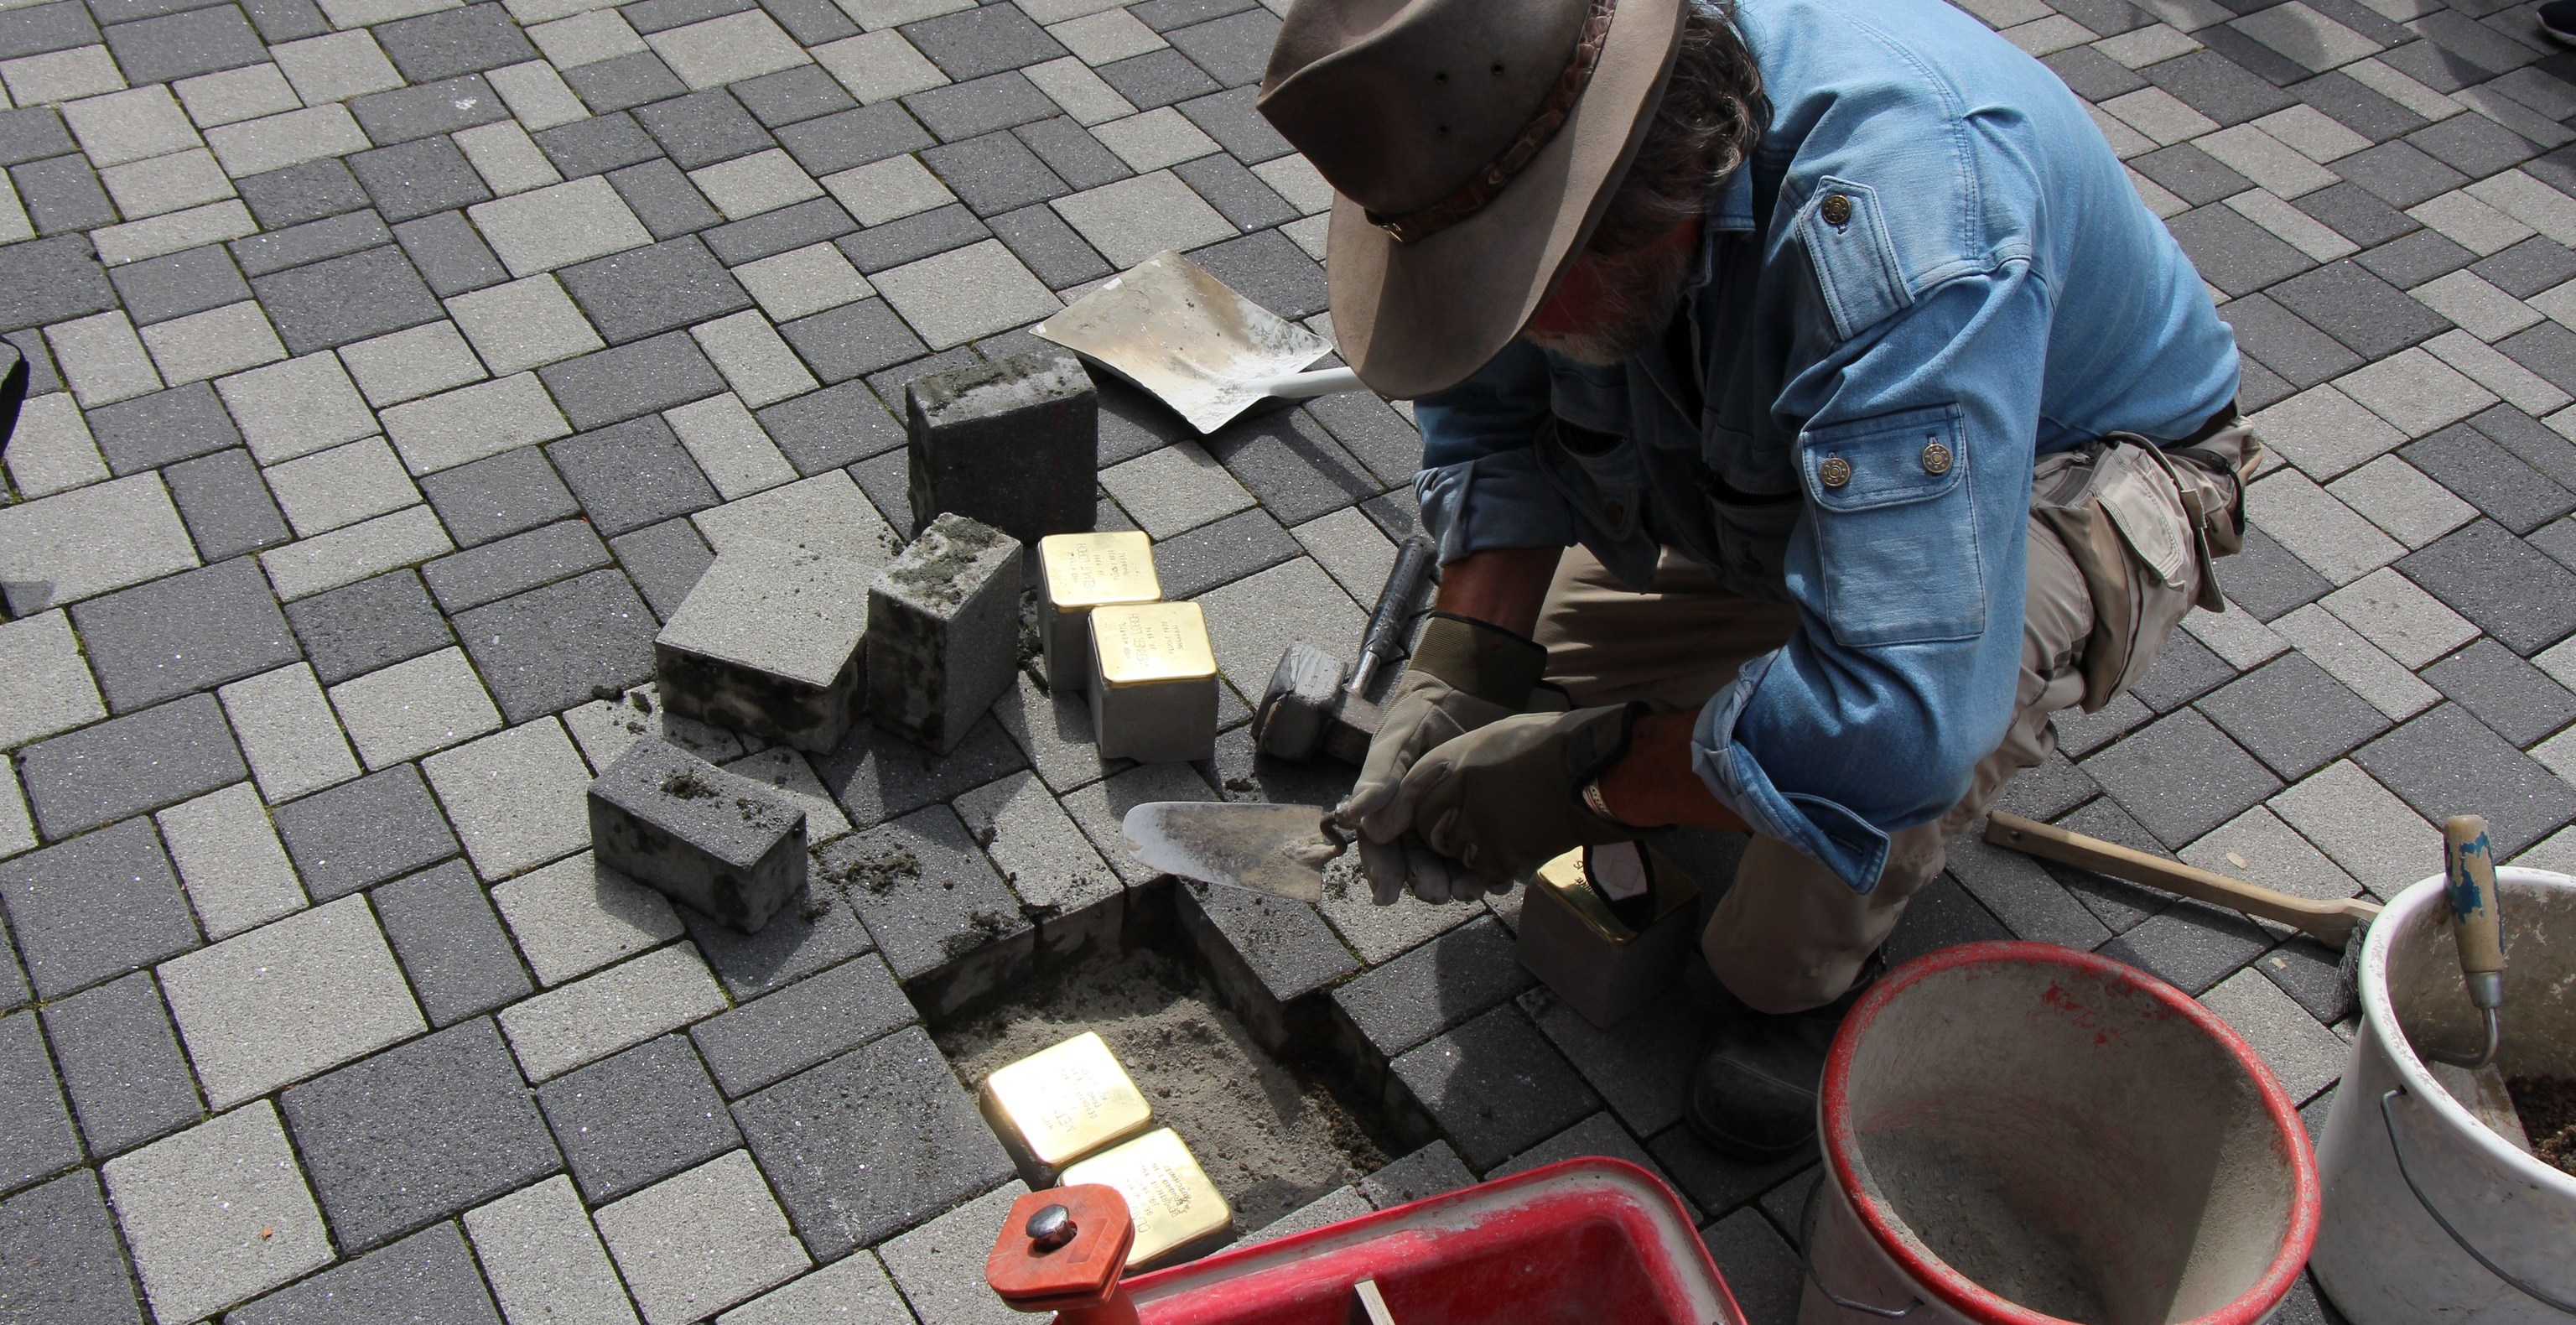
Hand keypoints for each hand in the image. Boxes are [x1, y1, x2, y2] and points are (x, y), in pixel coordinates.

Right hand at [1338, 613, 1547, 903]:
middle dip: (1425, 882)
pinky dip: (1491, 867)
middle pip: (1415, 863)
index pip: (1378, 847)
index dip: (1381, 872)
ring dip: (1457, 881)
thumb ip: (1380, 773)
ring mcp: (1448, 821)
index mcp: (1387, 805)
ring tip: (1473, 890)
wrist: (1473, 692)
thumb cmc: (1426, 710)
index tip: (1386, 896)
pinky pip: (1483, 850)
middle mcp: (1415, 820)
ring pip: (1449, 864)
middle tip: (1441, 894)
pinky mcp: (1479, 818)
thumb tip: (1354, 816)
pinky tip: (1503, 878)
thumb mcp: (1401, 734)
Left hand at [1397, 704, 1643, 890]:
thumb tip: (1450, 777)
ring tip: (1504, 836)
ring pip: (1458, 854)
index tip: (1421, 818)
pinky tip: (1521, 852)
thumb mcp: (1500, 736)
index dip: (1417, 807)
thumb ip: (1466, 760)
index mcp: (1457, 761)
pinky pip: (1488, 872)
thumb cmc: (1557, 743)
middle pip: (1430, 829)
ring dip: (1474, 853)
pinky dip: (1501, 869)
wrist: (1600, 765)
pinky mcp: (1505, 855)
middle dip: (1442, 835)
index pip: (1413, 793)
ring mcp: (1482, 828)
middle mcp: (1461, 795)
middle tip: (1466, 831)